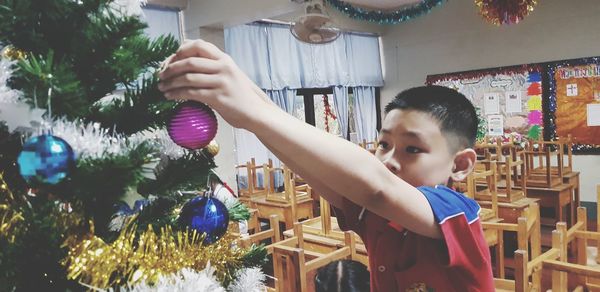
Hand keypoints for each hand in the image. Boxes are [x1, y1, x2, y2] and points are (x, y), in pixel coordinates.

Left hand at [158, 39, 272, 128]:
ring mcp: (221, 82)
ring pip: (188, 77)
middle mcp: (223, 67)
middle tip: (160, 76)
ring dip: (170, 82)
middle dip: (170, 68)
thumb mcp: (229, 74)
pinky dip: (177, 94)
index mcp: (224, 59)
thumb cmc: (240, 96)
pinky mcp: (219, 97)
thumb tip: (186, 65)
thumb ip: (213, 67)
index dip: (179, 51)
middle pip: (189, 61)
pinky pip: (192, 93)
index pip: (197, 45)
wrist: (256, 112)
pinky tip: (170, 97)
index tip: (169, 62)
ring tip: (162, 88)